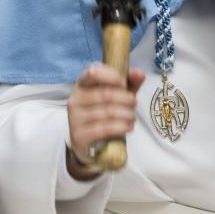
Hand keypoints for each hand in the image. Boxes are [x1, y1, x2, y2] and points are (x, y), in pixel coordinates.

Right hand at [66, 63, 144, 179]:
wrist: (88, 140)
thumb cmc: (103, 111)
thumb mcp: (117, 94)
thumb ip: (129, 82)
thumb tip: (139, 73)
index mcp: (82, 84)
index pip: (92, 73)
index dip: (110, 76)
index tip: (124, 84)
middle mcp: (75, 99)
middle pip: (105, 95)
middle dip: (125, 98)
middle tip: (134, 103)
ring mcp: (75, 118)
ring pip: (107, 112)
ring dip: (126, 114)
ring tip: (132, 116)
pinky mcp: (79, 135)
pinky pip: (104, 129)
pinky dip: (121, 127)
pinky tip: (128, 127)